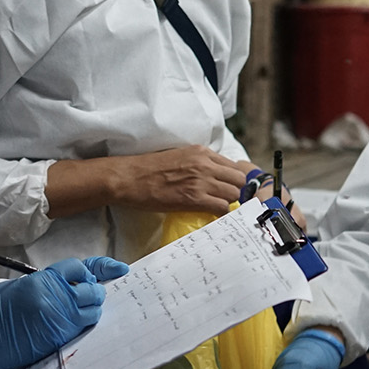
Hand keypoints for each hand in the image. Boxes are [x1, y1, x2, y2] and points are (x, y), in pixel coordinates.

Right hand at [0, 257, 129, 368]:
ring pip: (92, 312)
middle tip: (92, 294)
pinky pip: (81, 329)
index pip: (79, 269)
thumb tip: (71, 286)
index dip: (97, 269)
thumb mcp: (19, 287)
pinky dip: (82, 324)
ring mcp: (58, 320)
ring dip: (92, 309)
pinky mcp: (57, 339)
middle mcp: (54, 298)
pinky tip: (74, 323)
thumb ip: (46, 284)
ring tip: (82, 310)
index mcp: (42, 281)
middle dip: (96, 291)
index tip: (115, 269)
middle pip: (92, 291)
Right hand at [106, 146, 248, 214]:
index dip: (233, 180)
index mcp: (202, 152)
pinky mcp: (194, 198)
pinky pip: (222, 208)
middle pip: (238, 180)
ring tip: (217, 208)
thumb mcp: (179, 156)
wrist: (129, 178)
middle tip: (225, 200)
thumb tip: (211, 176)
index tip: (229, 189)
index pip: (233, 166)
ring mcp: (201, 181)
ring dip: (228, 203)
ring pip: (234, 194)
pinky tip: (213, 216)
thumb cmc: (148, 169)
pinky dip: (221, 214)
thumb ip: (198, 163)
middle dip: (235, 191)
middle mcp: (205, 164)